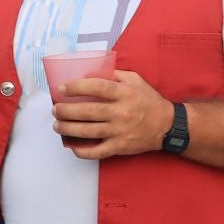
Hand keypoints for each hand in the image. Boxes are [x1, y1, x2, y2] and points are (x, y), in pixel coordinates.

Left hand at [51, 72, 173, 159]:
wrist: (167, 126)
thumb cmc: (148, 100)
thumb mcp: (135, 80)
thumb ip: (114, 75)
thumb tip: (91, 71)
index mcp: (124, 93)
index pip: (97, 87)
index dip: (77, 87)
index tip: (62, 88)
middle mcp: (121, 112)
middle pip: (88, 111)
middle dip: (67, 111)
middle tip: (55, 109)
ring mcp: (120, 131)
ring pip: (89, 131)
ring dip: (68, 129)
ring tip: (57, 125)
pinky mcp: (120, 147)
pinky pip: (98, 152)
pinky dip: (82, 151)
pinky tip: (72, 146)